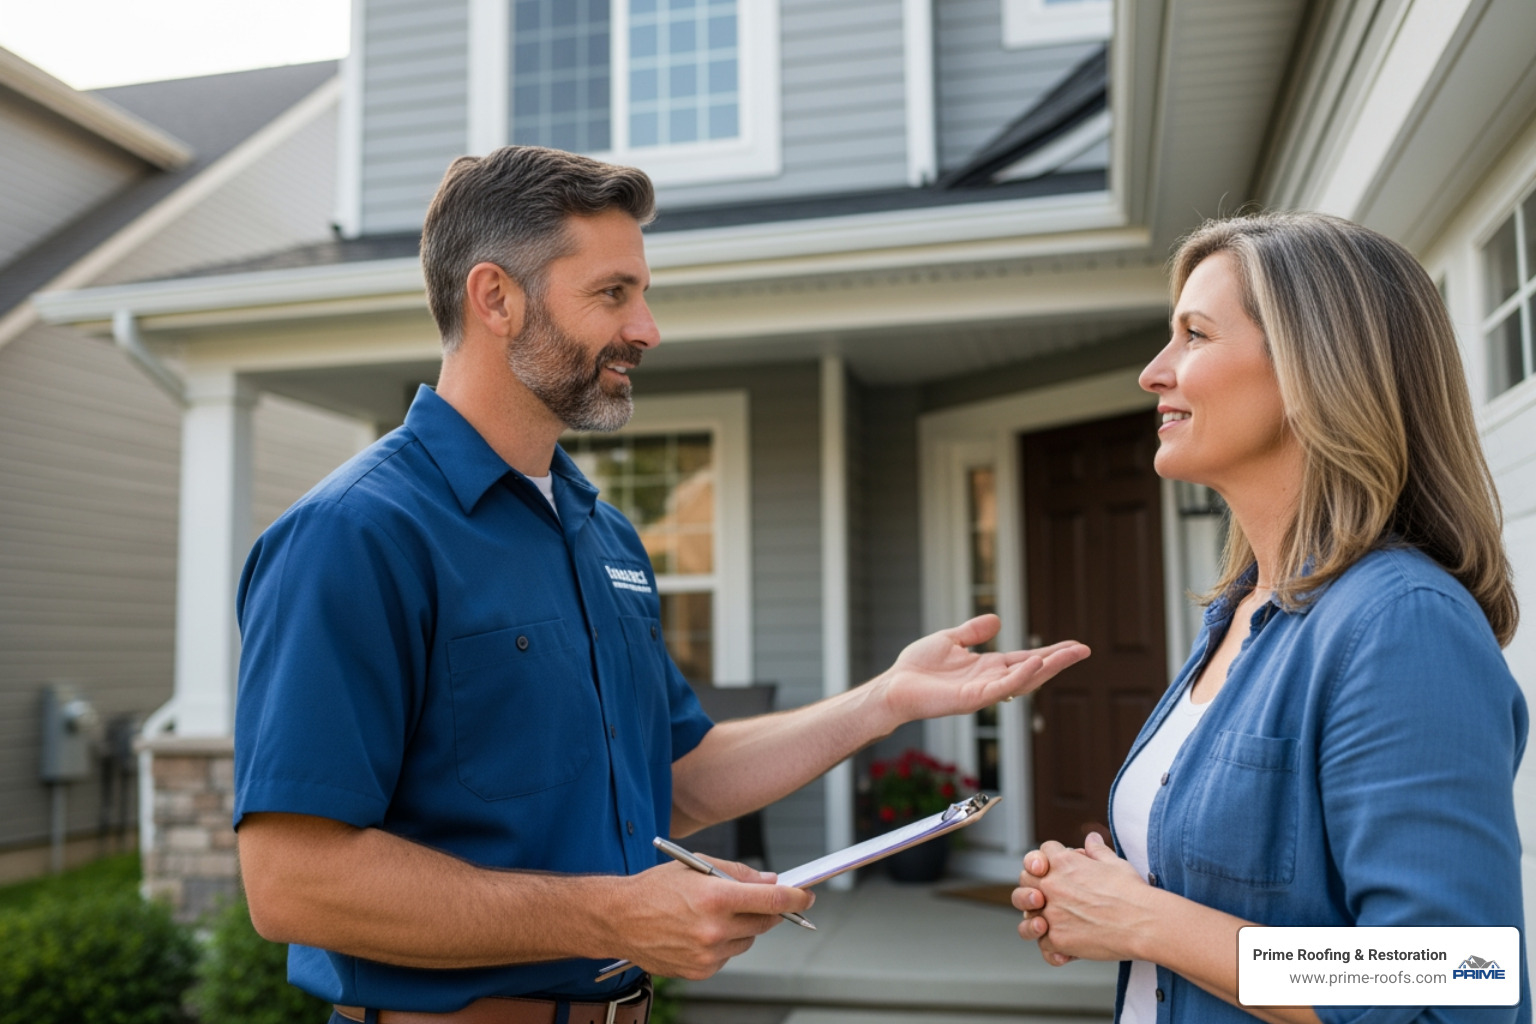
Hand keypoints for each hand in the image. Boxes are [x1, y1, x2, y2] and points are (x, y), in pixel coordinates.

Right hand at [612, 856, 814, 979]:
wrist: (618, 919)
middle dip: (769, 910)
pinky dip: (724, 944)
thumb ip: (737, 873)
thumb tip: (770, 880)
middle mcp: (714, 929)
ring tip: (713, 915)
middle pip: (765, 922)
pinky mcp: (701, 971)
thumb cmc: (654, 888)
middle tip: (763, 901)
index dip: (795, 897)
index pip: (772, 900)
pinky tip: (701, 931)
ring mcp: (708, 954)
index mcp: (715, 897)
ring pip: (747, 940)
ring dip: (742, 927)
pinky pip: (728, 956)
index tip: (807, 895)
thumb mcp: (696, 866)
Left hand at [878, 615, 1089, 724]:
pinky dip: (1020, 676)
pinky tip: (1036, 664)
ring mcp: (984, 692)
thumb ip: (973, 632)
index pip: (1026, 659)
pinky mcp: (972, 699)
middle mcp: (990, 681)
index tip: (1074, 645)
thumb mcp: (950, 640)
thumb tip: (997, 620)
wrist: (894, 686)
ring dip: (1048, 668)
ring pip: (1023, 681)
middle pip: (1033, 671)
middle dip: (1058, 661)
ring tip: (1071, 654)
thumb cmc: (917, 668)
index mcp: (988, 667)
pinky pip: (1001, 688)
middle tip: (1084, 650)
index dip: (1050, 653)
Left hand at [1013, 833, 1154, 963]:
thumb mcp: (1114, 863)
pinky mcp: (1058, 940)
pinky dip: (1051, 946)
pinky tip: (1063, 947)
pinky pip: (1042, 943)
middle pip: (1026, 879)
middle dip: (1034, 884)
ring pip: (1025, 914)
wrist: (1144, 923)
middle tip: (1046, 894)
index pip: (1041, 852)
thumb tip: (1091, 838)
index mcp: (1063, 863)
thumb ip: (1096, 850)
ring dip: (1033, 917)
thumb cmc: (1132, 893)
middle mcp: (1052, 886)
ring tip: (1045, 922)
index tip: (1056, 867)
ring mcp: (1052, 914)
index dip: (1048, 858)